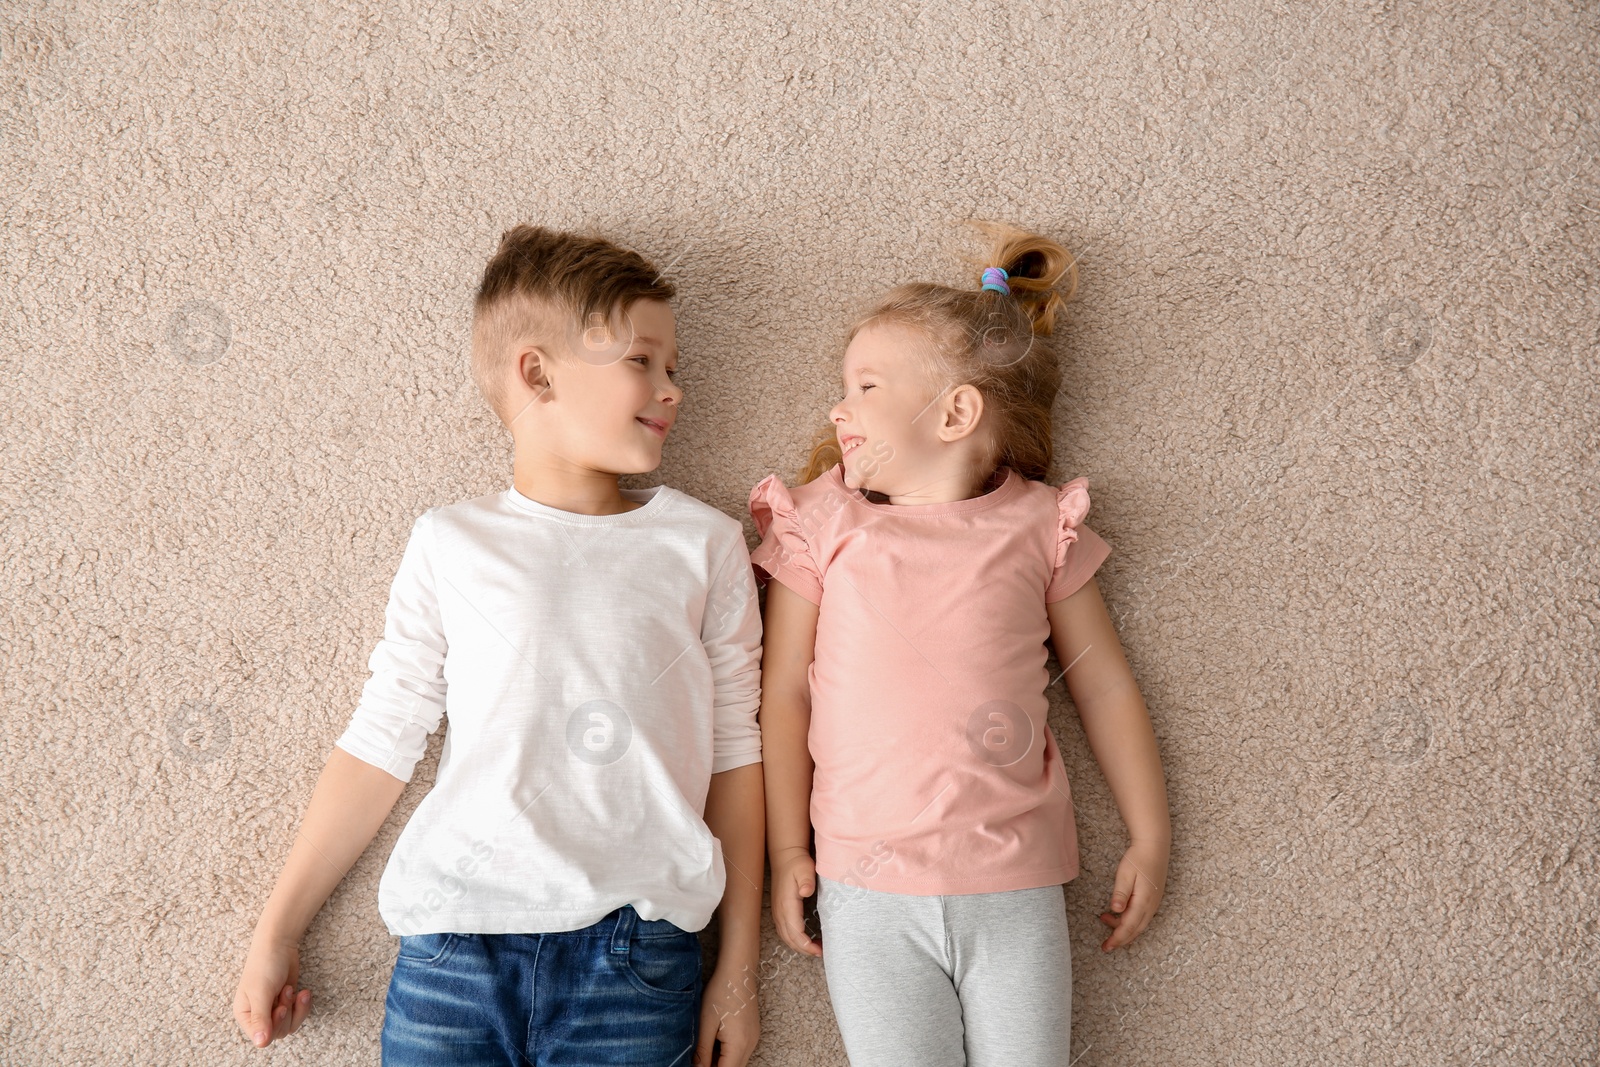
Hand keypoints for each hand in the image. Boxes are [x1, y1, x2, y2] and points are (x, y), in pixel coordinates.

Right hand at [233, 932, 312, 1047]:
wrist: (279, 945)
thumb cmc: (265, 965)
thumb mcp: (261, 992)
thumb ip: (261, 1018)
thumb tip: (261, 1044)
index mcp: (245, 1014)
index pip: (260, 1037)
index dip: (273, 1026)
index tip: (280, 1009)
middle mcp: (258, 1015)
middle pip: (278, 1033)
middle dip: (286, 1013)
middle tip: (286, 991)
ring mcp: (274, 1010)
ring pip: (289, 1026)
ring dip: (295, 1009)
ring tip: (291, 988)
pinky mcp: (288, 1003)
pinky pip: (298, 1015)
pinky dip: (303, 1005)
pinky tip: (304, 992)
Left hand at [694, 959, 759, 1066]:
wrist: (738, 971)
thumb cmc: (721, 993)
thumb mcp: (706, 1023)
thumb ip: (702, 1051)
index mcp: (739, 1045)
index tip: (696, 1065)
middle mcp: (750, 1045)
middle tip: (698, 1058)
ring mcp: (753, 1038)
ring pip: (737, 1062)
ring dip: (721, 1061)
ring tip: (704, 1049)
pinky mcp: (752, 1032)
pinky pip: (740, 1052)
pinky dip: (727, 1053)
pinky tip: (715, 1041)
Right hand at [769, 846, 820, 956]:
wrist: (786, 857)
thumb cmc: (797, 864)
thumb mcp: (805, 869)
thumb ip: (807, 881)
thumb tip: (806, 892)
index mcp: (786, 904)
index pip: (795, 931)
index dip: (806, 944)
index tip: (818, 950)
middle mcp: (780, 911)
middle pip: (789, 938)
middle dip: (804, 949)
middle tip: (820, 953)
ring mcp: (778, 911)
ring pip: (786, 936)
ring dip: (799, 946)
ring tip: (816, 949)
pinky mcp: (780, 911)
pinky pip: (785, 931)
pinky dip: (795, 939)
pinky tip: (806, 940)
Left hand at [1098, 838, 1168, 951]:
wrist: (1155, 847)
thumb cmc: (1138, 859)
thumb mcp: (1125, 874)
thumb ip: (1121, 893)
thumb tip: (1115, 910)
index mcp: (1143, 902)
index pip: (1128, 927)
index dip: (1117, 939)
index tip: (1106, 947)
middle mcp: (1151, 906)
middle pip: (1135, 930)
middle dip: (1120, 939)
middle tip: (1106, 946)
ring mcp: (1154, 904)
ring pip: (1139, 925)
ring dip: (1123, 929)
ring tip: (1104, 920)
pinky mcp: (1153, 899)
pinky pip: (1141, 917)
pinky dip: (1130, 921)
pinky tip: (1118, 914)